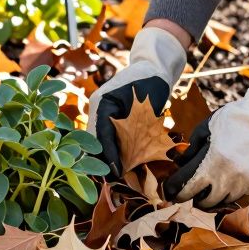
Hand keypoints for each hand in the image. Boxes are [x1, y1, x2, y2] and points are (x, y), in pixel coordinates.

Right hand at [87, 25, 187, 170]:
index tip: (116, 173)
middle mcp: (96, 108)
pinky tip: (120, 164)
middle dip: (103, 161)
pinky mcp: (107, 116)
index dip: (109, 156)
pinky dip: (112, 150)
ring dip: (106, 158)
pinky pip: (106, 137)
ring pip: (98, 141)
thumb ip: (136, 129)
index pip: (102, 135)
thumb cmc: (151, 83)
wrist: (153, 68)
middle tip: (113, 181)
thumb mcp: (145, 106)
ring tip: (115, 177)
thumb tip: (130, 157)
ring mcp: (100, 112)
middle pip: (95, 141)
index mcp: (102, 103)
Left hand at [165, 72, 248, 206]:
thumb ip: (191, 150)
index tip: (170, 191)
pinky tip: (232, 176)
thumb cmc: (232, 120)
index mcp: (210, 162)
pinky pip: (239, 194)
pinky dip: (232, 189)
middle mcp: (227, 177)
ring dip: (214, 195)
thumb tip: (179, 165)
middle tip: (192, 191)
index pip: (186, 187)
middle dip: (195, 197)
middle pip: (204, 202)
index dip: (174, 190)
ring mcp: (243, 183)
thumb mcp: (205, 129)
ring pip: (222, 201)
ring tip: (212, 184)